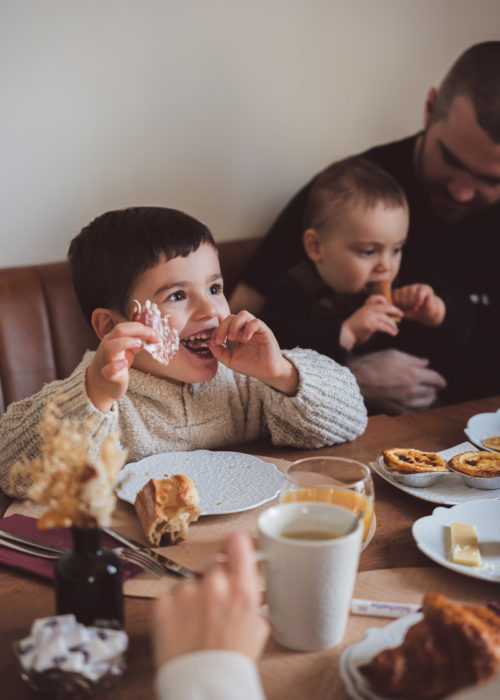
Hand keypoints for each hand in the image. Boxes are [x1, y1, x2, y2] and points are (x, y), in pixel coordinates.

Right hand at [86, 321, 158, 411]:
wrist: (99, 385)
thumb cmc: (114, 364)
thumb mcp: (126, 350)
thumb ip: (138, 343)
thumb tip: (155, 338)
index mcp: (113, 339)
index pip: (125, 327)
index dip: (142, 328)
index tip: (155, 335)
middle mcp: (108, 346)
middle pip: (118, 330)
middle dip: (138, 330)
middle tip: (153, 337)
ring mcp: (107, 360)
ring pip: (110, 346)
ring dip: (126, 342)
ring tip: (140, 344)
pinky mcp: (109, 376)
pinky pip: (109, 370)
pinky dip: (116, 365)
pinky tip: (125, 363)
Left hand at [152, 532, 269, 665]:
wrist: (204, 687)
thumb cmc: (230, 663)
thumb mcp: (257, 629)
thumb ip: (253, 600)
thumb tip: (252, 587)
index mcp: (241, 590)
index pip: (237, 542)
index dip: (236, 543)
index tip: (234, 546)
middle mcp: (214, 586)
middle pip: (214, 563)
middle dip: (215, 578)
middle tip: (214, 603)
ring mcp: (186, 593)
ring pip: (190, 583)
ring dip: (193, 598)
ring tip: (196, 625)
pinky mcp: (162, 604)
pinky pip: (169, 597)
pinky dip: (174, 610)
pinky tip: (181, 628)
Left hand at [209, 311, 298, 394]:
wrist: (266, 373)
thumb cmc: (250, 365)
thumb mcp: (229, 360)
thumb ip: (218, 352)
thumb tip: (209, 342)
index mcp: (236, 333)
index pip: (224, 324)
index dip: (217, 331)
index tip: (214, 343)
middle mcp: (245, 328)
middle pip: (231, 317)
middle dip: (223, 327)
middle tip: (220, 341)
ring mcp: (255, 328)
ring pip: (243, 315)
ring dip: (235, 324)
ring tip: (232, 338)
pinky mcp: (265, 331)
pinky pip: (256, 322)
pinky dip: (249, 328)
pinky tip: (245, 339)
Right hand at [340, 295, 402, 349]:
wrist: (346, 333)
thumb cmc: (354, 327)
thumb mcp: (361, 316)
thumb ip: (370, 314)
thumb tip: (383, 317)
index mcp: (365, 307)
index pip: (374, 298)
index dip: (382, 299)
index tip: (388, 304)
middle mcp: (368, 310)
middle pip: (385, 307)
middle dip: (395, 310)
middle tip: (401, 314)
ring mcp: (369, 317)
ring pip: (386, 319)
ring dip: (393, 325)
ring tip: (396, 330)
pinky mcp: (370, 325)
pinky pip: (384, 327)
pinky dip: (390, 330)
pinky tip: (393, 333)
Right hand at [348, 349, 446, 414]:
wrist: (354, 383)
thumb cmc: (371, 365)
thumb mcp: (392, 354)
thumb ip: (412, 359)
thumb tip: (425, 363)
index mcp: (413, 374)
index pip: (436, 379)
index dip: (440, 380)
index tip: (442, 381)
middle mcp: (412, 390)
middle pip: (432, 392)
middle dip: (434, 388)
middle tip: (433, 386)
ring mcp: (405, 403)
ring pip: (425, 403)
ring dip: (428, 398)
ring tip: (427, 395)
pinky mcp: (397, 411)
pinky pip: (414, 410)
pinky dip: (417, 406)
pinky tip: (414, 401)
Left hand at [393, 285, 444, 326]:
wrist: (427, 315)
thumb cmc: (414, 313)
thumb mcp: (402, 311)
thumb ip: (395, 307)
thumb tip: (386, 304)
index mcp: (401, 292)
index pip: (395, 293)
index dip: (397, 302)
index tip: (402, 308)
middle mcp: (408, 287)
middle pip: (402, 292)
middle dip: (405, 303)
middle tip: (410, 308)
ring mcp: (417, 286)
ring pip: (410, 292)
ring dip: (412, 303)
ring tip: (414, 308)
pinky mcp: (426, 288)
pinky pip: (419, 294)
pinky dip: (418, 302)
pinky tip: (418, 306)